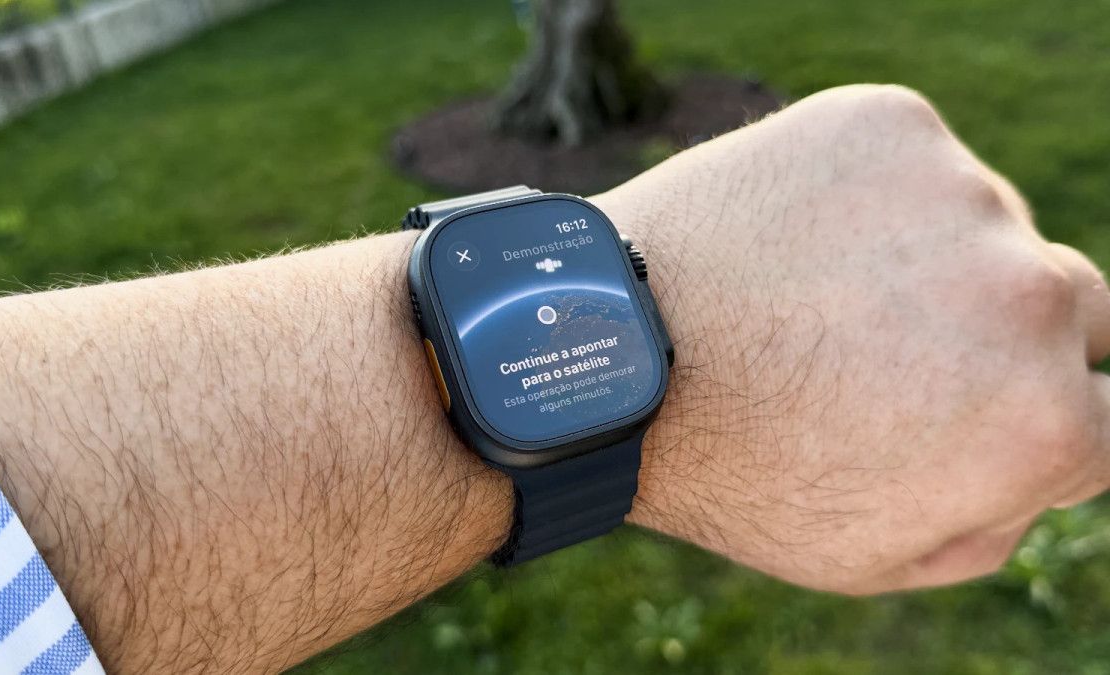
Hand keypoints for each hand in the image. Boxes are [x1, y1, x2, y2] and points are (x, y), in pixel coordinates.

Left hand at [599, 84, 1109, 593]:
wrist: (604, 352)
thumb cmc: (729, 468)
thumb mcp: (870, 555)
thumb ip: (996, 517)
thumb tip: (1050, 459)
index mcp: (1041, 420)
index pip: (1109, 416)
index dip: (1038, 416)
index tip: (973, 408)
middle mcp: (1030, 295)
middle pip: (1066, 311)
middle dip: (993, 338)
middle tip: (881, 353)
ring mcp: (961, 194)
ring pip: (985, 228)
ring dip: (929, 259)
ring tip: (812, 295)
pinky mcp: (892, 123)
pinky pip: (914, 165)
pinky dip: (871, 195)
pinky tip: (792, 238)